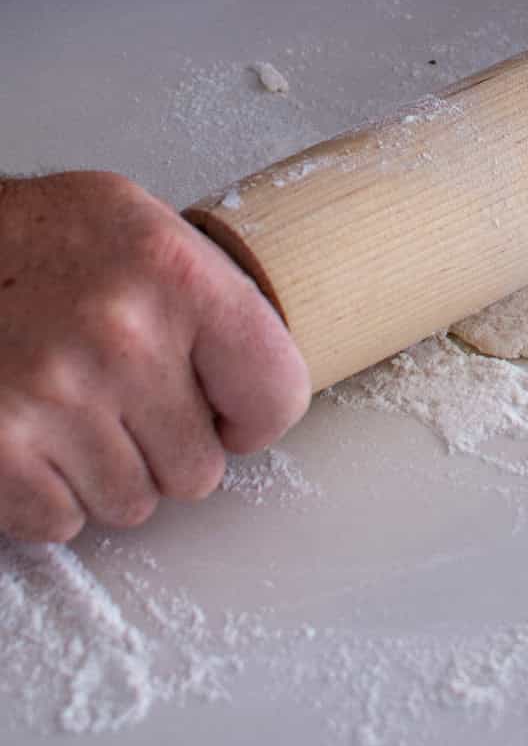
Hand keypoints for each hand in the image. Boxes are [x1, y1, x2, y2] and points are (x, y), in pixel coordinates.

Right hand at [0, 171, 311, 543]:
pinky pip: (59, 522)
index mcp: (173, 272)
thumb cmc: (36, 238)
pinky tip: (34, 432)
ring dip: (106, 471)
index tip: (228, 409)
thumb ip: (209, 296)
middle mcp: (121, 335)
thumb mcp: (139, 224)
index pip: (275, 391)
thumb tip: (260, 380)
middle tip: (124, 396)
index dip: (255, 413)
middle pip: (198, 469)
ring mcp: (53, 397)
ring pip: (130, 504)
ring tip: (73, 406)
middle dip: (167, 446)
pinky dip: (47, 493)